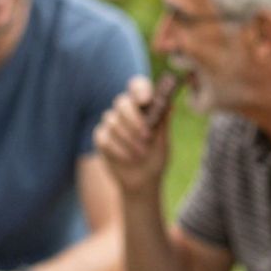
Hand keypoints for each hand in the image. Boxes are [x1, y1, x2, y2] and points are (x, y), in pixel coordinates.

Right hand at [94, 76, 170, 198]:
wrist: (142, 183)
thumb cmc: (156, 160)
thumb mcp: (163, 142)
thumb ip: (162, 124)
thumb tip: (169, 104)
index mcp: (143, 107)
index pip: (137, 87)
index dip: (139, 89)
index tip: (146, 100)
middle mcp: (125, 111)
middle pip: (121, 102)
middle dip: (134, 119)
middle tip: (146, 136)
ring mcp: (111, 124)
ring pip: (112, 121)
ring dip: (128, 139)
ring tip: (141, 154)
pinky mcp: (101, 138)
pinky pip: (104, 137)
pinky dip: (117, 149)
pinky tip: (128, 158)